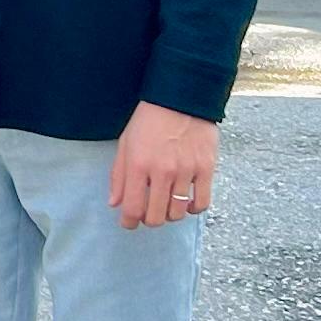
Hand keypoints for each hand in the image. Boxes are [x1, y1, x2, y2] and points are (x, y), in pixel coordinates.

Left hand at [109, 103, 222, 230]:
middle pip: (155, 217)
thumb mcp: (126, 143)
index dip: (129, 222)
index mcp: (138, 165)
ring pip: (177, 213)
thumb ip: (118, 175)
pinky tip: (187, 202)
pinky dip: (193, 209)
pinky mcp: (206, 169)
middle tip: (148, 214)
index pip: (132, 209)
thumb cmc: (149, 119)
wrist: (181, 97)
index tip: (128, 223)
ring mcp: (186, 171)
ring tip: (167, 206)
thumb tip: (115, 203)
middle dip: (149, 221)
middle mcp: (162, 171)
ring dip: (170, 215)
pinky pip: (201, 203)